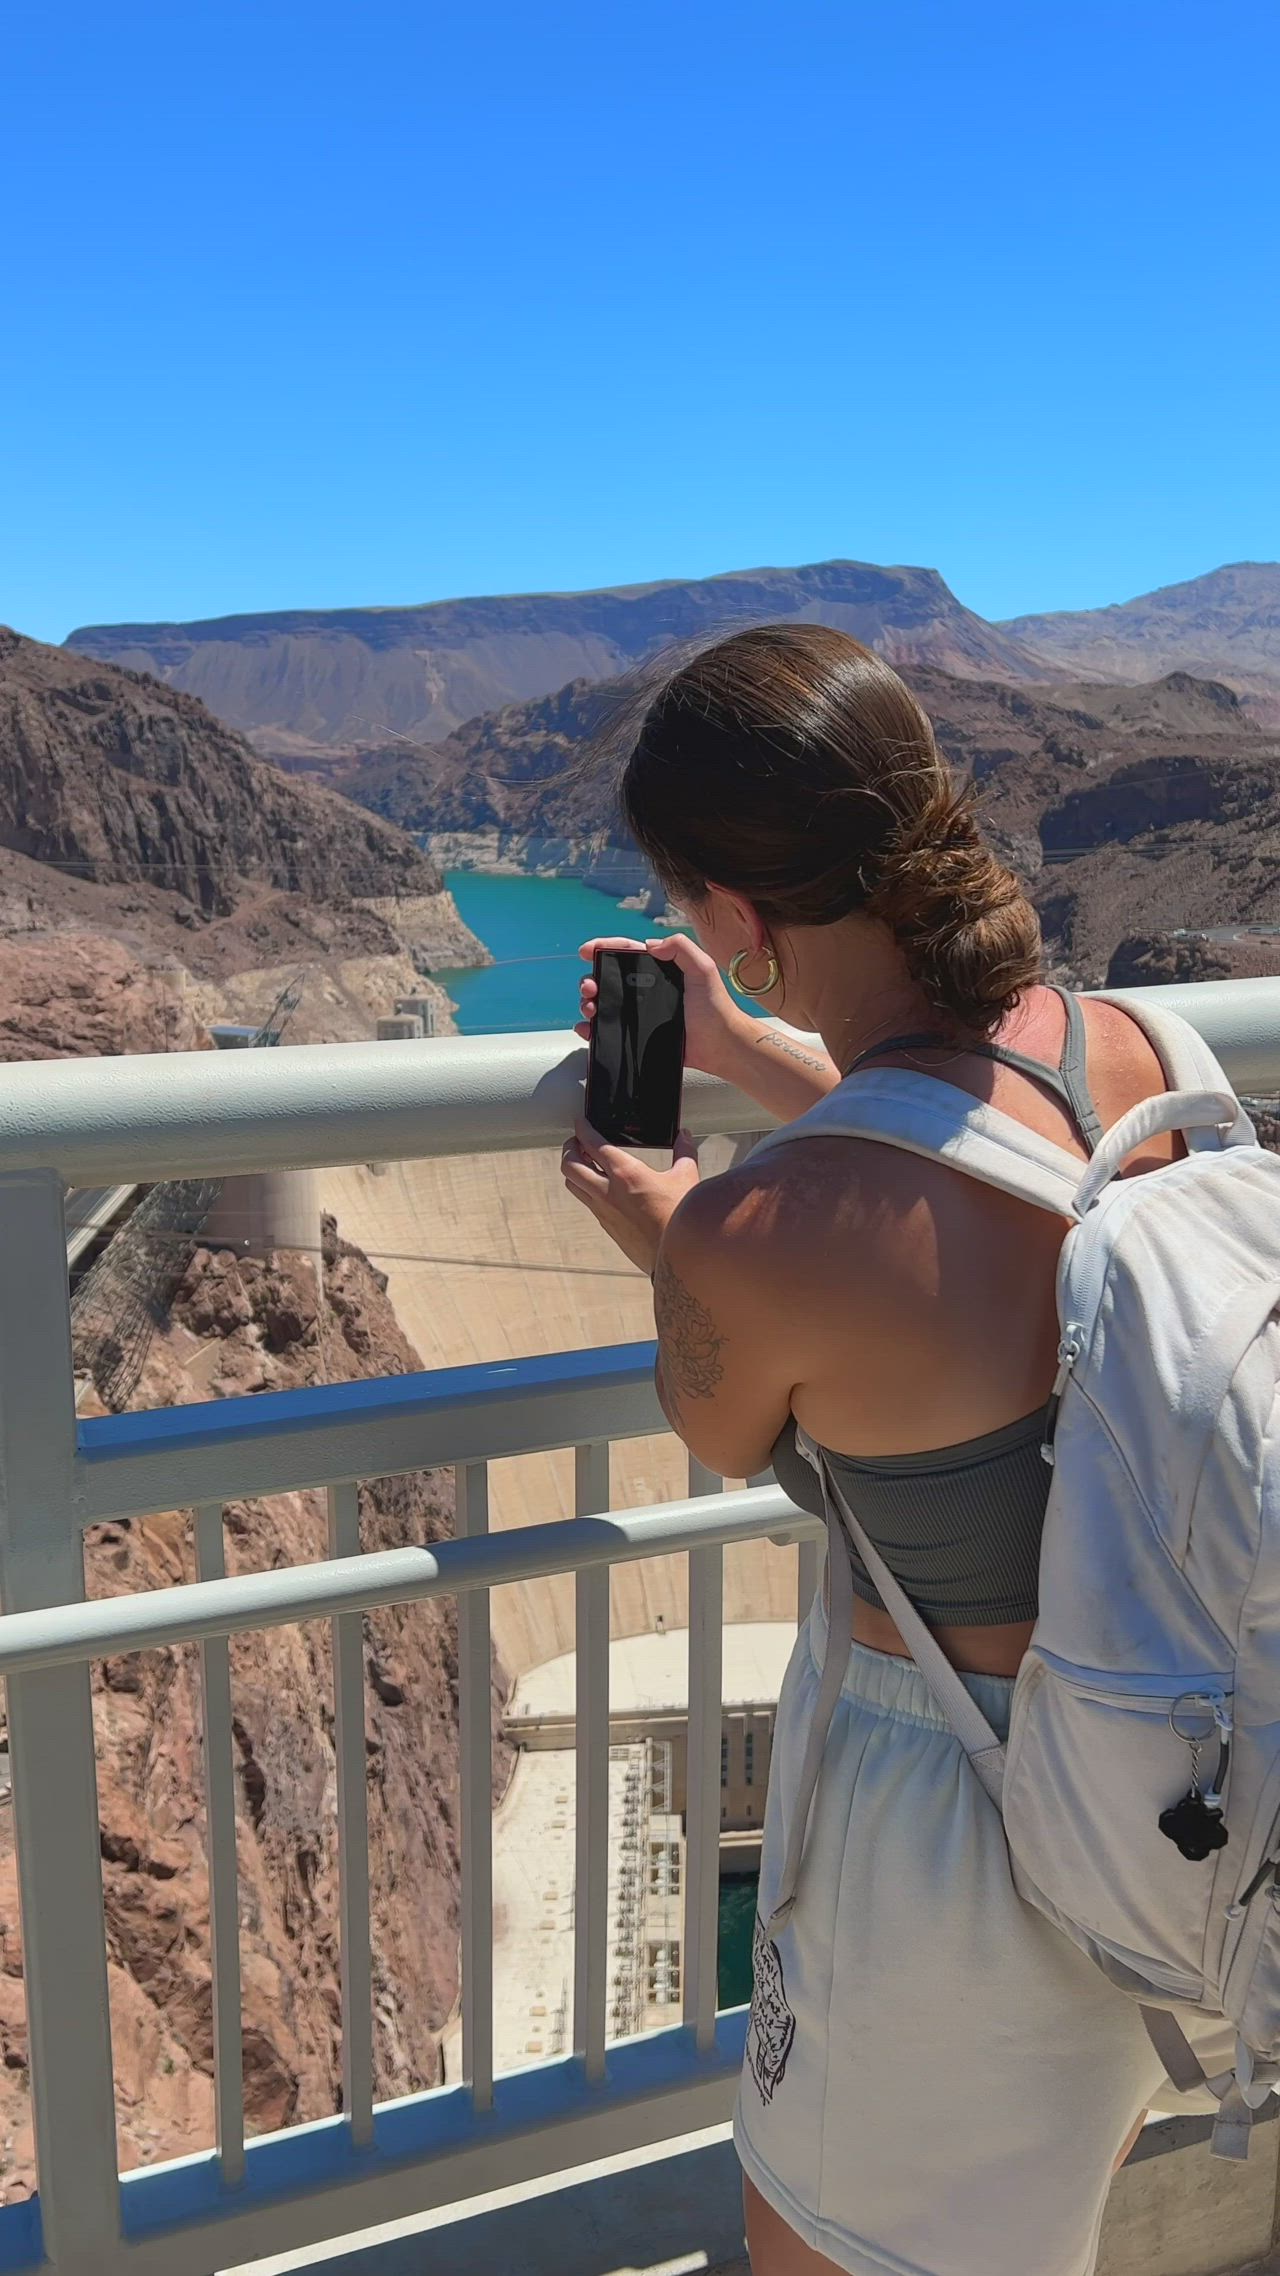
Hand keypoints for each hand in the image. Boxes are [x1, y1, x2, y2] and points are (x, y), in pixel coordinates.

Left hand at [560, 1118, 700, 1275]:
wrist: (675, 1258)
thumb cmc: (680, 1218)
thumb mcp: (686, 1178)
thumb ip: (684, 1152)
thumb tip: (684, 1136)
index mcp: (626, 1174)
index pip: (592, 1143)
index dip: (582, 1128)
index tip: (580, 1121)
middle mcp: (607, 1191)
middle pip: (569, 1164)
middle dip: (569, 1148)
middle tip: (578, 1141)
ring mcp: (603, 1210)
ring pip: (572, 1184)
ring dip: (574, 1169)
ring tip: (585, 1161)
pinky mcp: (606, 1226)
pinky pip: (587, 1201)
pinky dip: (587, 1188)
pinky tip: (601, 1186)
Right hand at [576, 932, 752, 1080]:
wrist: (719, 1045)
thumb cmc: (715, 1007)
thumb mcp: (703, 969)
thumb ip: (681, 948)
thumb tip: (649, 944)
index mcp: (657, 969)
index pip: (625, 952)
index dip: (602, 948)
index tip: (586, 951)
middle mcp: (645, 989)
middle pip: (607, 978)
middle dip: (591, 979)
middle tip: (589, 987)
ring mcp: (639, 1012)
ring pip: (604, 1002)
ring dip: (589, 1003)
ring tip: (591, 1007)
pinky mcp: (636, 1035)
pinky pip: (607, 1029)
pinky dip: (591, 1028)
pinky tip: (587, 1027)